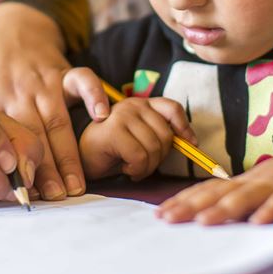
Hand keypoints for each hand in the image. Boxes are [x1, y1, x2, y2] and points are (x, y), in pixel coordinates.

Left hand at [0, 2, 109, 200]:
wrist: (7, 28)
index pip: (4, 140)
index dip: (14, 168)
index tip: (23, 192)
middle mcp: (16, 92)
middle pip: (32, 136)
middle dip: (45, 171)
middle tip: (54, 199)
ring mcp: (42, 81)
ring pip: (57, 121)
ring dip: (68, 156)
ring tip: (75, 185)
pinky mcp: (62, 70)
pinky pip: (81, 79)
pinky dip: (93, 96)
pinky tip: (101, 117)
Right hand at [72, 79, 194, 180]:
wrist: (81, 159)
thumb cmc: (114, 152)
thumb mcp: (141, 139)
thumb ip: (160, 134)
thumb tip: (190, 141)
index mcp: (142, 104)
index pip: (172, 108)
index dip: (184, 127)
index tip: (190, 143)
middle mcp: (132, 104)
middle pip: (166, 134)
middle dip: (160, 157)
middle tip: (143, 164)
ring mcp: (121, 115)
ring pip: (154, 148)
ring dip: (147, 166)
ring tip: (132, 166)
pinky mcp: (113, 131)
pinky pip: (140, 157)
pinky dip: (136, 169)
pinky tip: (124, 167)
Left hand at [156, 137, 272, 224]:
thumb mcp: (263, 185)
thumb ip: (241, 197)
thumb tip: (210, 214)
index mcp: (244, 180)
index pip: (208, 189)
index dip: (184, 200)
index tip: (160, 212)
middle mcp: (255, 180)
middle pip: (218, 192)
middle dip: (190, 206)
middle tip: (166, 219)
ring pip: (245, 196)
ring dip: (223, 209)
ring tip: (202, 222)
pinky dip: (270, 211)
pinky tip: (258, 223)